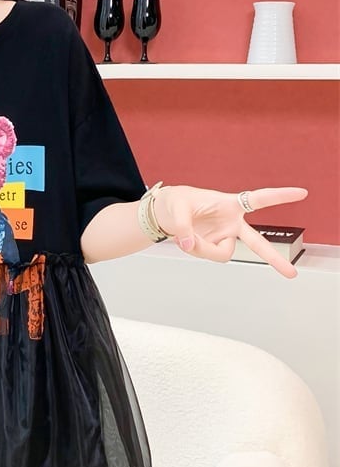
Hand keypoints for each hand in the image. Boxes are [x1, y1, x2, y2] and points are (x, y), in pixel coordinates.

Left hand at [153, 185, 308, 278]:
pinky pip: (206, 256)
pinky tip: (186, 239)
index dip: (279, 196)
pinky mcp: (212, 247)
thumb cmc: (177, 202)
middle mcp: (232, 224)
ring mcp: (223, 237)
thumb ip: (184, 226)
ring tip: (187, 236)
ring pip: (221, 254)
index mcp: (230, 205)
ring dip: (203, 249)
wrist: (165, 213)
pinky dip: (194, 250)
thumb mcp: (177, 208)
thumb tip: (188, 245)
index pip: (258, 199)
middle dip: (274, 258)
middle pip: (257, 243)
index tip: (301, 193)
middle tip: (291, 273)